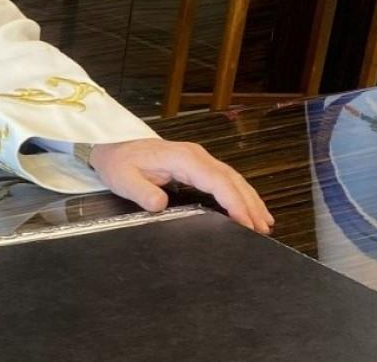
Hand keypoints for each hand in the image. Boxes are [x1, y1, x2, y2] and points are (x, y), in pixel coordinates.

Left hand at [89, 138, 273, 233]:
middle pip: (230, 179)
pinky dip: (240, 193)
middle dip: (249, 204)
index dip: (234, 201)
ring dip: (249, 199)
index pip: (216, 180)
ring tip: (265, 223)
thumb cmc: (118, 163)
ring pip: (232, 178)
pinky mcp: (196, 164)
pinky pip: (224, 178)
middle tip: (263, 230)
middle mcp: (195, 155)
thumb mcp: (123, 179)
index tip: (247, 223)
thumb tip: (161, 204)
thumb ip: (141, 192)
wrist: (111, 146)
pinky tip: (250, 207)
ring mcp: (197, 158)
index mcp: (182, 158)